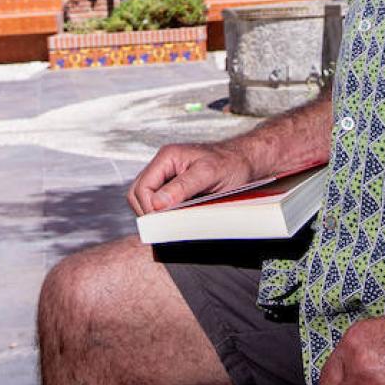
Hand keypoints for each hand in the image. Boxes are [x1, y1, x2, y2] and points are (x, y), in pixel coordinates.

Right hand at [127, 141, 256, 215]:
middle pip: (138, 194)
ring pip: (146, 200)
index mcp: (167, 157)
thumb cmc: (231, 164)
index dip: (148, 208)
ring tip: (172, 223)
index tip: (162, 223)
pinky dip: (164, 214)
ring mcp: (168, 177)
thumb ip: (182, 187)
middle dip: (148, 212)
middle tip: (165, 227)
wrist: (246, 162)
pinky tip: (178, 219)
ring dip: (155, 214)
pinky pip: (159, 203)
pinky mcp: (175, 188)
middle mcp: (163, 165)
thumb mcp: (208, 174)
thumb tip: (156, 204)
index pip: (141, 187)